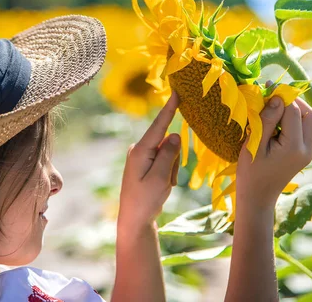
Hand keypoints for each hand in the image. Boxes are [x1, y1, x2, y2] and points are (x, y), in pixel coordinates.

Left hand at [117, 93, 180, 234]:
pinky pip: (164, 160)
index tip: (177, 91)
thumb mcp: (160, 178)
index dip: (169, 108)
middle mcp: (139, 149)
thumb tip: (174, 133)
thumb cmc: (145, 200)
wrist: (134, 219)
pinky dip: (168, 172)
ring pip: (169, 152)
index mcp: (140, 151)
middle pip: (168, 142)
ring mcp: (142, 155)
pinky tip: (160, 186)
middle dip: (174, 159)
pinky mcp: (145, 162)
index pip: (159, 125)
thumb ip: (169, 154)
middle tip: (168, 181)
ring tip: (163, 185)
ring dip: (171, 168)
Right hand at [236, 95, 311, 209]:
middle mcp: (306, 149)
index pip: (293, 111)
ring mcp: (308, 152)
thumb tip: (278, 98)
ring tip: (275, 106)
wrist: (258, 198)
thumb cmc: (251, 173)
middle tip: (274, 95)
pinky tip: (278, 120)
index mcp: (294, 147)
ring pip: (309, 121)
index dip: (281, 96)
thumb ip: (267, 120)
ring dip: (295, 109)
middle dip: (293, 101)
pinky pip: (305, 129)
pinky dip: (294, 120)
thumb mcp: (254, 144)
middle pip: (309, 114)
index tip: (266, 86)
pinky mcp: (305, 154)